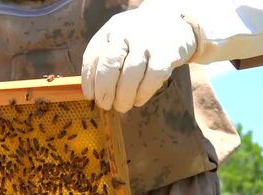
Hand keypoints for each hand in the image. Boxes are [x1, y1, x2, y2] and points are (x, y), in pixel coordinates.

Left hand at [81, 6, 196, 112]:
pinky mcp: (167, 51)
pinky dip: (143, 93)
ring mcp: (147, 41)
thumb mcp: (117, 41)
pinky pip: (153, 77)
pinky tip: (139, 100)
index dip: (88, 81)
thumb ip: (102, 61)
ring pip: (131, 73)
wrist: (173, 20)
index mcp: (110, 31)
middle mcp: (126, 33)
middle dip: (104, 90)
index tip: (90, 97)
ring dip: (124, 96)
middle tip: (105, 105)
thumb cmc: (137, 40)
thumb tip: (92, 94)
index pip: (92, 57)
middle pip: (110, 64)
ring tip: (122, 106)